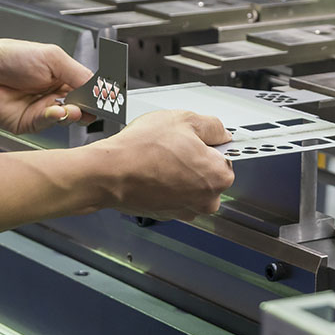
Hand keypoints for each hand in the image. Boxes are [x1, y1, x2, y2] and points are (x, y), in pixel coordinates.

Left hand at [0, 39, 94, 133]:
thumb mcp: (52, 57)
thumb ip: (78, 73)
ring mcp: (42, 110)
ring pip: (68, 118)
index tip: (108, 97)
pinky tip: (57, 110)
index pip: (88, 88)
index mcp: (61, 76)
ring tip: (74, 108)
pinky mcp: (30, 123)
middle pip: (82, 106)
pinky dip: (55, 118)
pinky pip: (49, 124)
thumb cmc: (7, 57)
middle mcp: (54, 94)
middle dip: (90, 107)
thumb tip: (100, 87)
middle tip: (95, 105)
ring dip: (74, 114)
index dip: (98, 94)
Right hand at [93, 111, 234, 220]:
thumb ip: (212, 125)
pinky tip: (150, 171)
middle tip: (172, 145)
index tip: (194, 139)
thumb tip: (220, 132)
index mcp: (219, 176)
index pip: (226, 155)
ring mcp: (185, 210)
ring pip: (189, 186)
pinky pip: (172, 195)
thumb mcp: (184, 119)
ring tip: (157, 157)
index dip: (207, 143)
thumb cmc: (142, 150)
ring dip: (178, 173)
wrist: (109, 173)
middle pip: (208, 174)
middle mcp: (206, 200)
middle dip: (193, 159)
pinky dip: (164, 185)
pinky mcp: (166, 215)